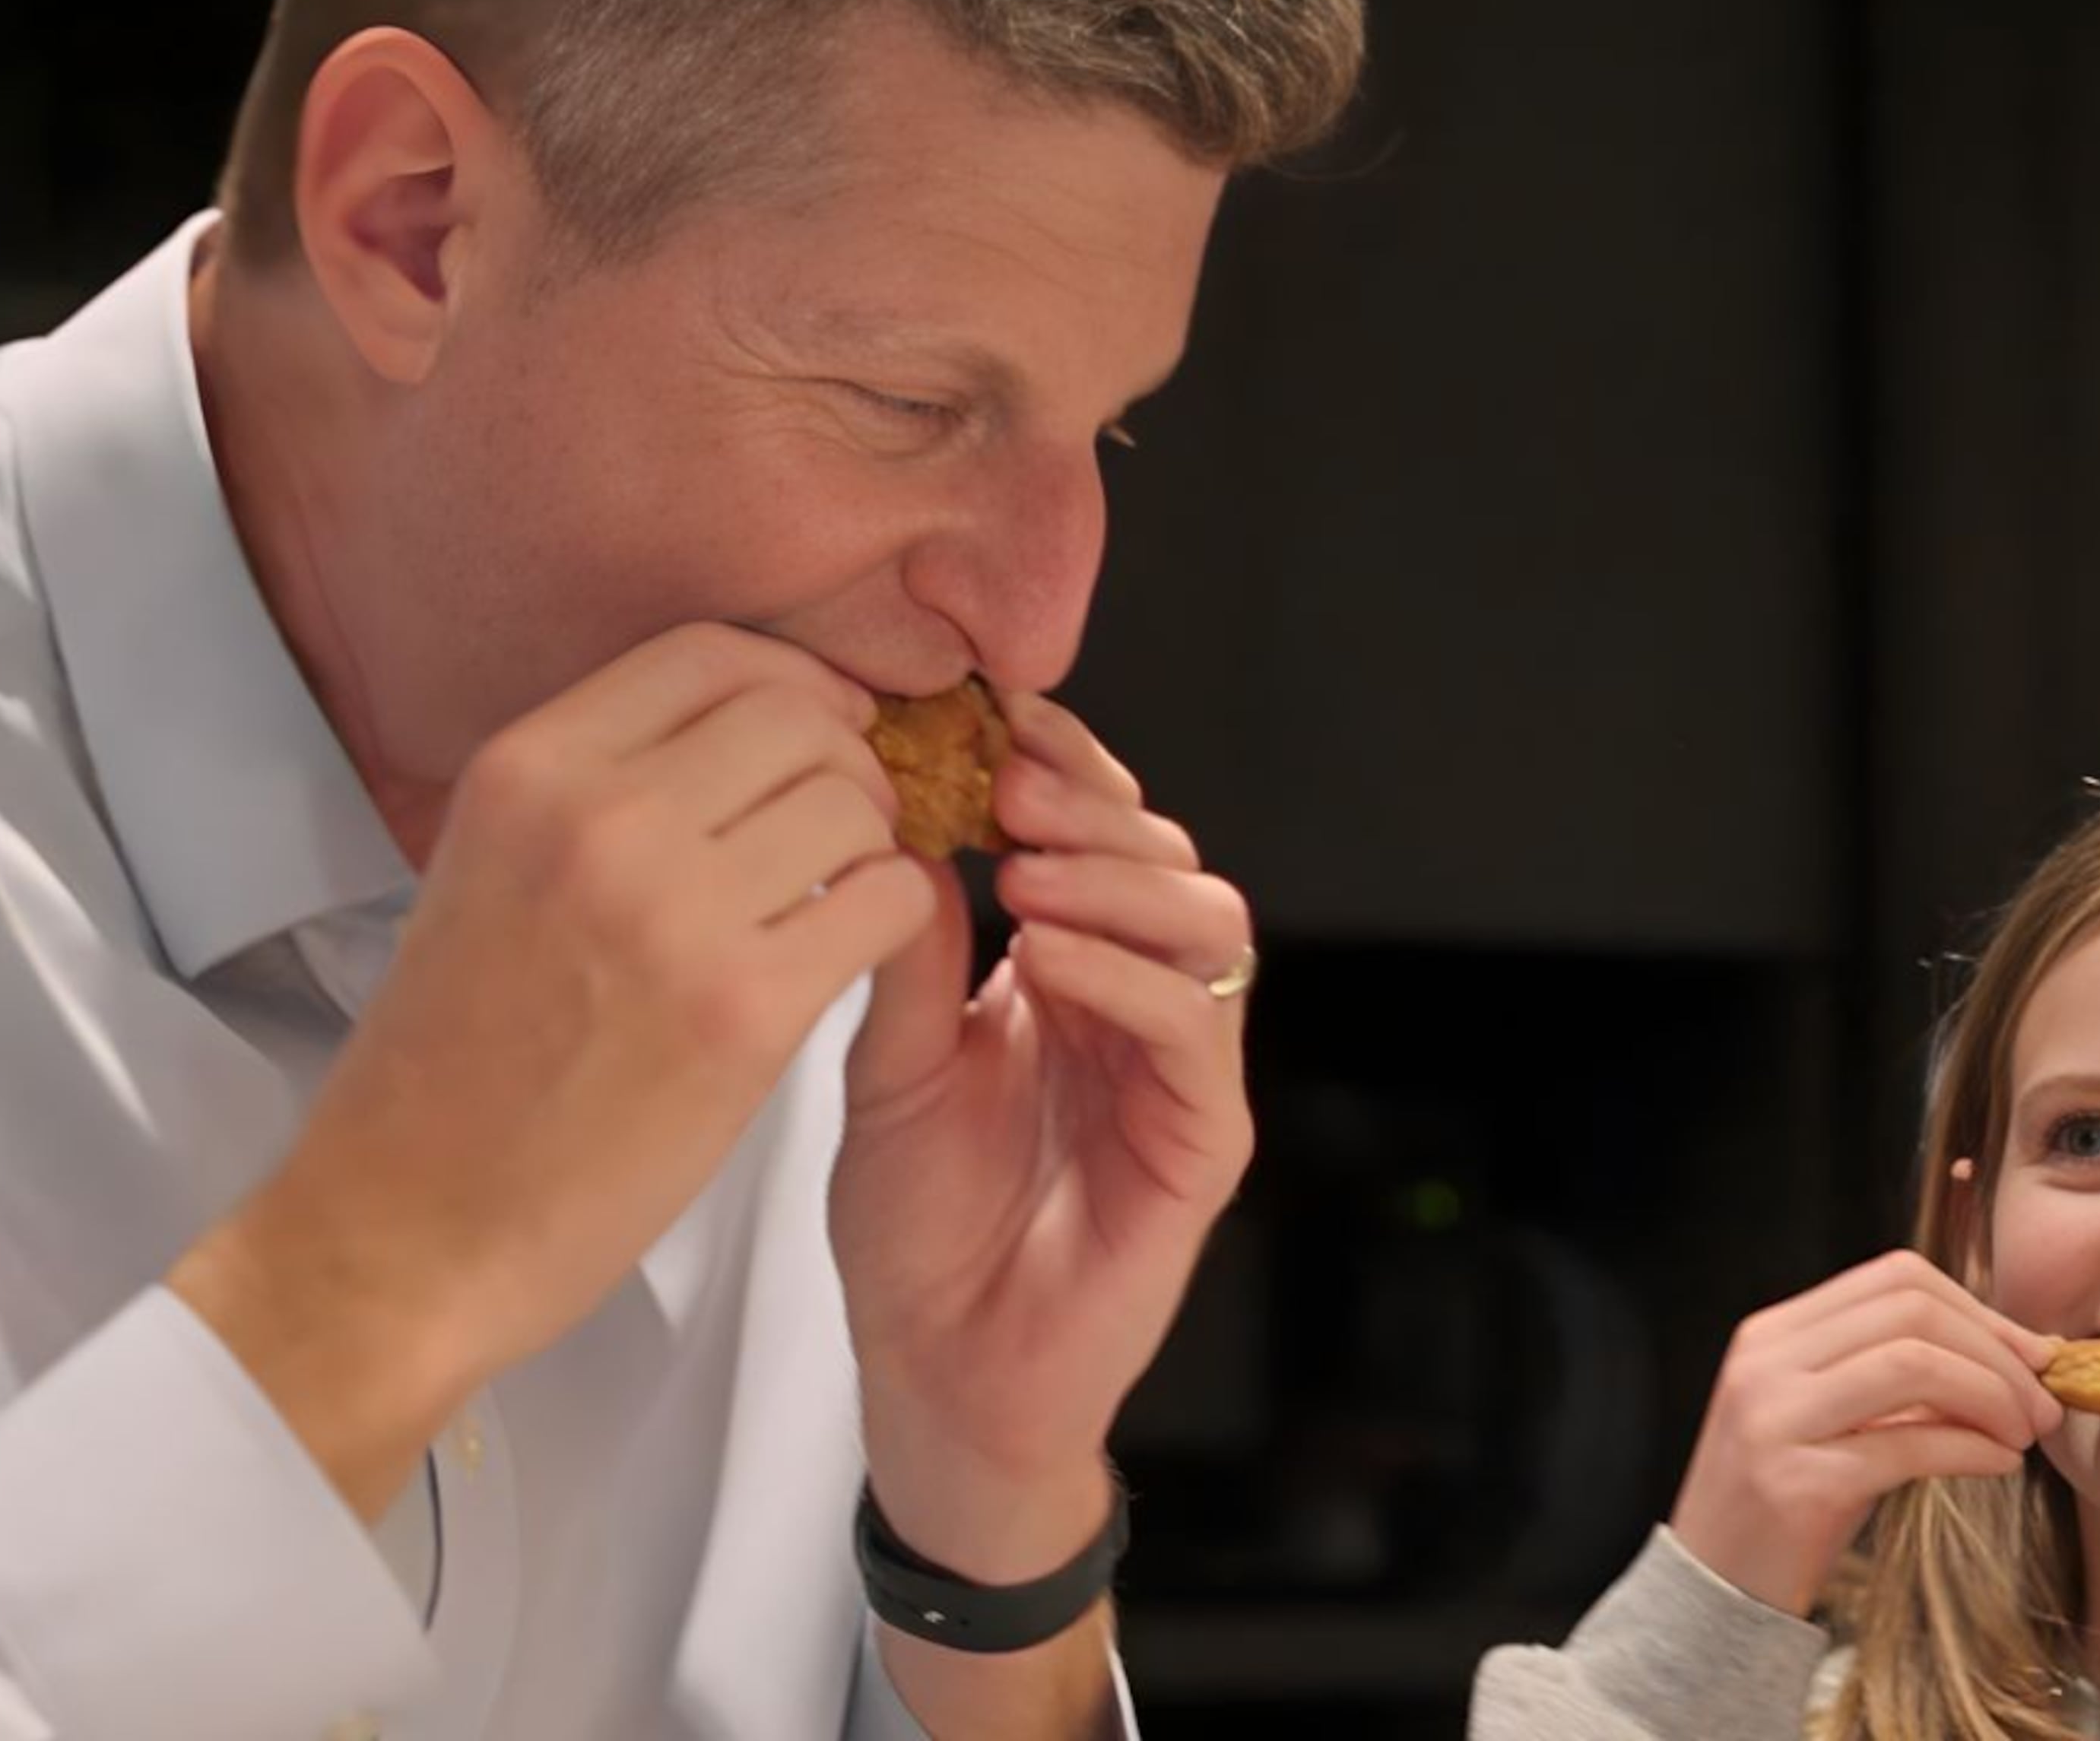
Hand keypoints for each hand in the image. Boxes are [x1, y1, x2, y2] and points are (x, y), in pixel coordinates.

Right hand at [171, 624, 934, 1515]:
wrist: (401, 1231)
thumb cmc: (451, 1071)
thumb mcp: (488, 870)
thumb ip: (597, 791)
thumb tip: (747, 730)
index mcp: (527, 770)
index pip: (712, 654)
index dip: (795, 681)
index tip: (820, 731)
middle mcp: (599, 817)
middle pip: (797, 715)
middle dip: (846, 763)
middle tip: (843, 831)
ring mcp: (674, 909)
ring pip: (854, 802)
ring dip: (874, 844)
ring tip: (839, 900)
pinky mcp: (744, 1008)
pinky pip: (888, 901)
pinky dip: (894, 919)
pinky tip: (851, 957)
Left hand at [831, 692, 1255, 1581]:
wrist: (938, 1376)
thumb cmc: (915, 1230)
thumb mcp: (890, 1064)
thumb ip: (912, 956)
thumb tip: (901, 820)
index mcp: (1071, 972)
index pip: (1099, 834)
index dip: (1063, 767)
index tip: (990, 722)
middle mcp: (1138, 1007)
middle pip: (1168, 857)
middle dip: (1095, 805)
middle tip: (1010, 782)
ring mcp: (1179, 1073)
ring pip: (1208, 925)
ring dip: (1120, 880)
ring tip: (1028, 870)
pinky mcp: (1204, 1144)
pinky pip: (1195, 1031)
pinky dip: (1129, 978)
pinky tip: (1050, 958)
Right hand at [1669, 1250, 2061, 1616]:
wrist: (1715, 1592)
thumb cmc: (1788, 1506)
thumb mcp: (1830, 1422)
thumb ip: (1896, 1379)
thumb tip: (2015, 1353)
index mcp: (1773, 1333)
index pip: (1895, 1277)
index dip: (1978, 1310)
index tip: (2029, 1355)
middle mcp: (1766, 1363)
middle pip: (1910, 1310)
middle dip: (1997, 1352)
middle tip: (2041, 1403)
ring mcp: (1775, 1420)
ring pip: (1913, 1364)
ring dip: (1992, 1394)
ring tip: (2023, 1434)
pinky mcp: (1797, 1486)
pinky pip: (1909, 1445)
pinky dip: (1972, 1449)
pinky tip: (2000, 1464)